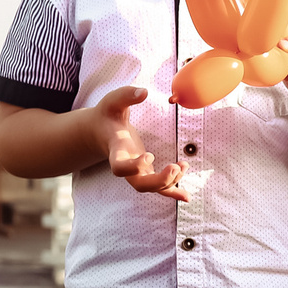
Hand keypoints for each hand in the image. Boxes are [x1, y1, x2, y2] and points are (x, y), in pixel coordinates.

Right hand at [90, 85, 189, 201]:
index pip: (119, 168)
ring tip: (183, 166)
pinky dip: (172, 192)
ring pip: (151, 188)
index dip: (133, 167)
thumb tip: (144, 92)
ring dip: (169, 183)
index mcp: (116, 150)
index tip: (149, 155)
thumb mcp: (113, 101)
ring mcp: (136, 171)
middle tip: (174, 168)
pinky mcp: (145, 171)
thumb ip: (126, 95)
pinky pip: (158, 188)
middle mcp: (125, 165)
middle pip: (138, 184)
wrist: (100, 130)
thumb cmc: (108, 114)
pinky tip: (187, 196)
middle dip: (158, 181)